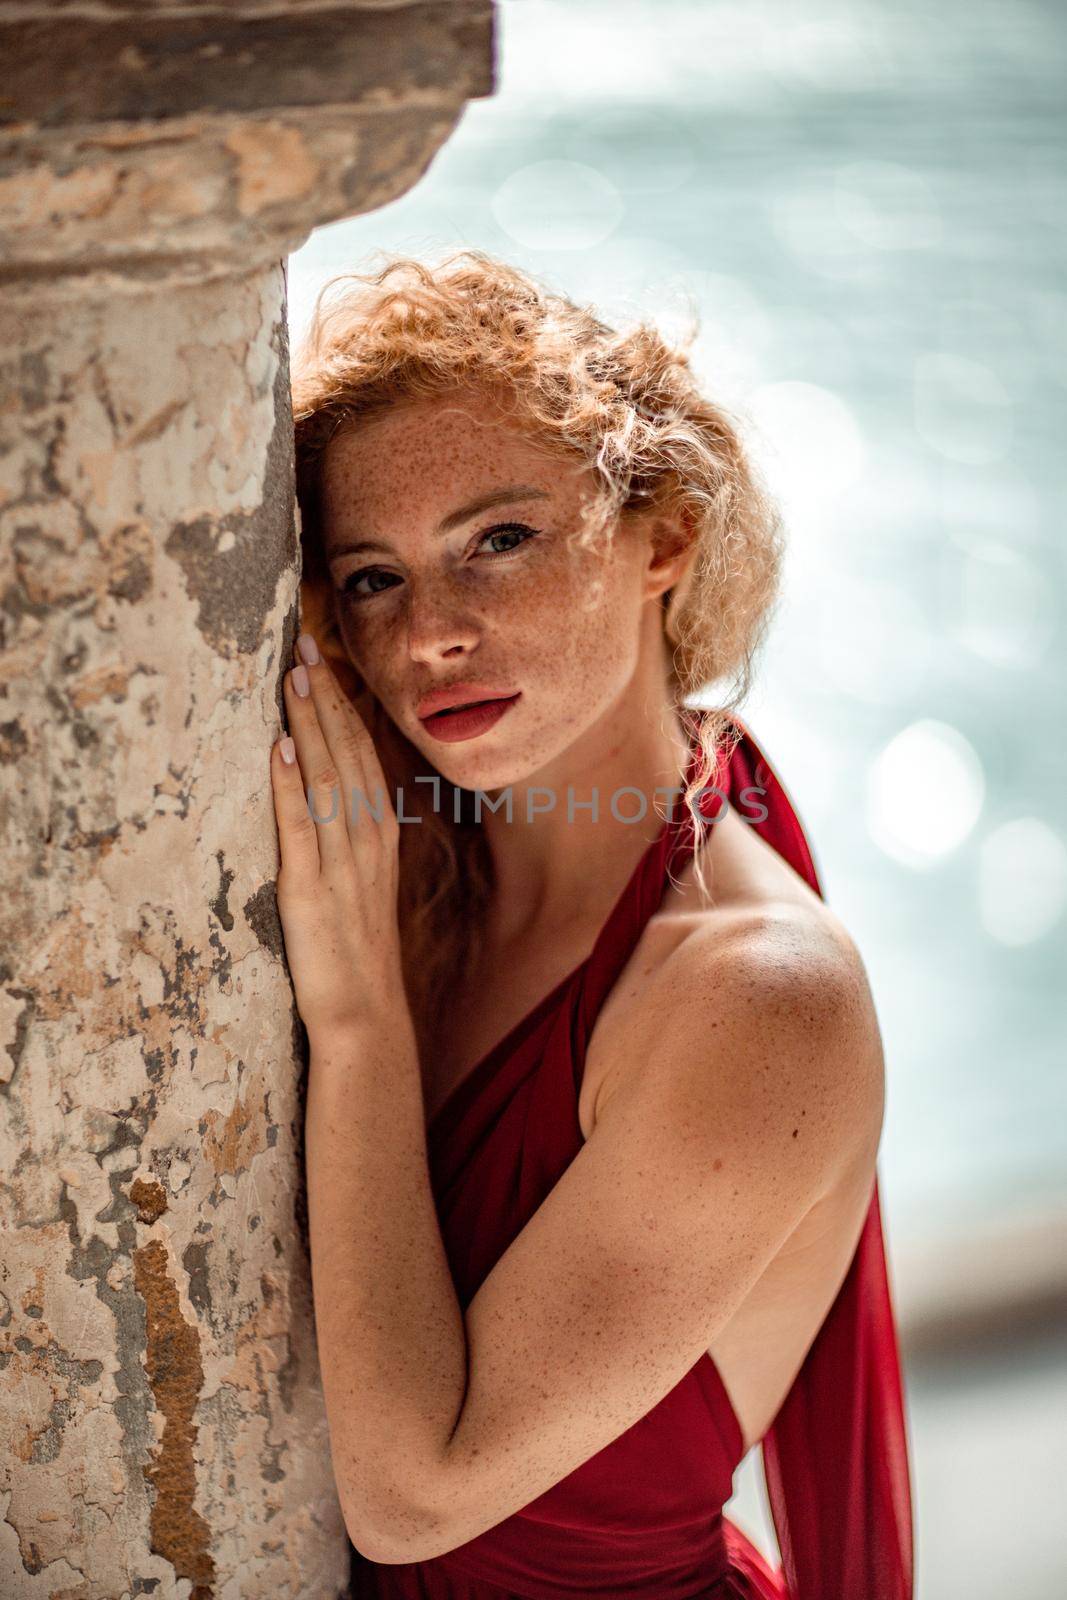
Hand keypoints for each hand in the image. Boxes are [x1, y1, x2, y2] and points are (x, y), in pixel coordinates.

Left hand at [270, 631, 402, 1037]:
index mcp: (378, 835)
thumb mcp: (362, 882)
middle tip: (303, 647)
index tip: (321, 661)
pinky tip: (278, 749)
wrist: (365, 1015)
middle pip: (346, 756)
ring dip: (308, 726)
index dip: (341, 706)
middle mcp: (366, 841)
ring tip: (293, 680)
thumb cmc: (357, 951)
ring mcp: (340, 864)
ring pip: (327, 779)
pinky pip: (300, 828)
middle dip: (324, 699)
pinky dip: (290, 785)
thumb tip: (325, 787)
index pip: (361, 755)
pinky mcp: (310, 891)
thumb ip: (350, 835)